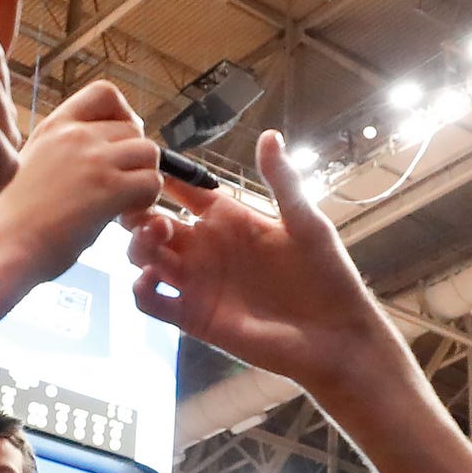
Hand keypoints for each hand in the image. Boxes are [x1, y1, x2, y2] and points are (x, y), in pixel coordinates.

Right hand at [0, 81, 166, 280]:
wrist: (3, 247)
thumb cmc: (15, 219)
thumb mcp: (34, 165)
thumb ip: (65, 153)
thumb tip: (99, 157)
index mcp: (55, 126)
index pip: (105, 93)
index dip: (124, 114)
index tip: (120, 142)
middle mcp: (75, 135)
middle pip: (134, 130)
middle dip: (135, 160)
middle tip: (122, 189)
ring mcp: (94, 159)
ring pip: (149, 153)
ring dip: (145, 180)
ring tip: (125, 206)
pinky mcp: (109, 189)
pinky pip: (152, 182)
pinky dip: (147, 202)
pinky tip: (124, 219)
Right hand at [127, 132, 398, 394]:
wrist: (333, 336)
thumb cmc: (326, 276)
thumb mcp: (305, 222)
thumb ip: (282, 181)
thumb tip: (269, 135)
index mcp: (229, 219)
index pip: (185, 190)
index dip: (164, 176)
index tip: (149, 165)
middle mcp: (206, 248)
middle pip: (153, 221)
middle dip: (138, 210)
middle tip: (143, 208)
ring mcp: (197, 282)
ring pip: (145, 256)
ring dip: (138, 244)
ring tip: (157, 238)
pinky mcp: (193, 316)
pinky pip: (150, 301)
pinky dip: (140, 289)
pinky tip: (153, 278)